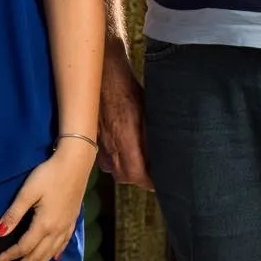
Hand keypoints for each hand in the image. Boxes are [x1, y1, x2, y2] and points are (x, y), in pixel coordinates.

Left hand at [0, 144, 97, 260]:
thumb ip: (13, 214)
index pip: (23, 247)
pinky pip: (62, 244)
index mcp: (44, 225)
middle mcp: (57, 230)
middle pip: (37, 255)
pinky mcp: (72, 221)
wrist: (76, 163)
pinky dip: (55, 255)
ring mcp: (66, 227)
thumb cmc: (49, 174)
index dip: (9, 257)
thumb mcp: (28, 192)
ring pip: (50, 253)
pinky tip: (53, 259)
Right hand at [97, 43, 151, 189]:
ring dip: (126, 170)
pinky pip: (103, 158)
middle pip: (126, 177)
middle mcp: (111, 148)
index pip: (139, 177)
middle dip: (140, 179)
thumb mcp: (150, 116)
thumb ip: (155, 140)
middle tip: (153, 174)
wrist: (104, 78)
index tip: (161, 182)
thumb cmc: (130, 94)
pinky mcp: (93, 139)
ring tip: (138, 163)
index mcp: (127, 143)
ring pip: (113, 169)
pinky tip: (121, 151)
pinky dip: (114, 160)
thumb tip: (167, 157)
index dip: (152, 183)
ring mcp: (100, 145)